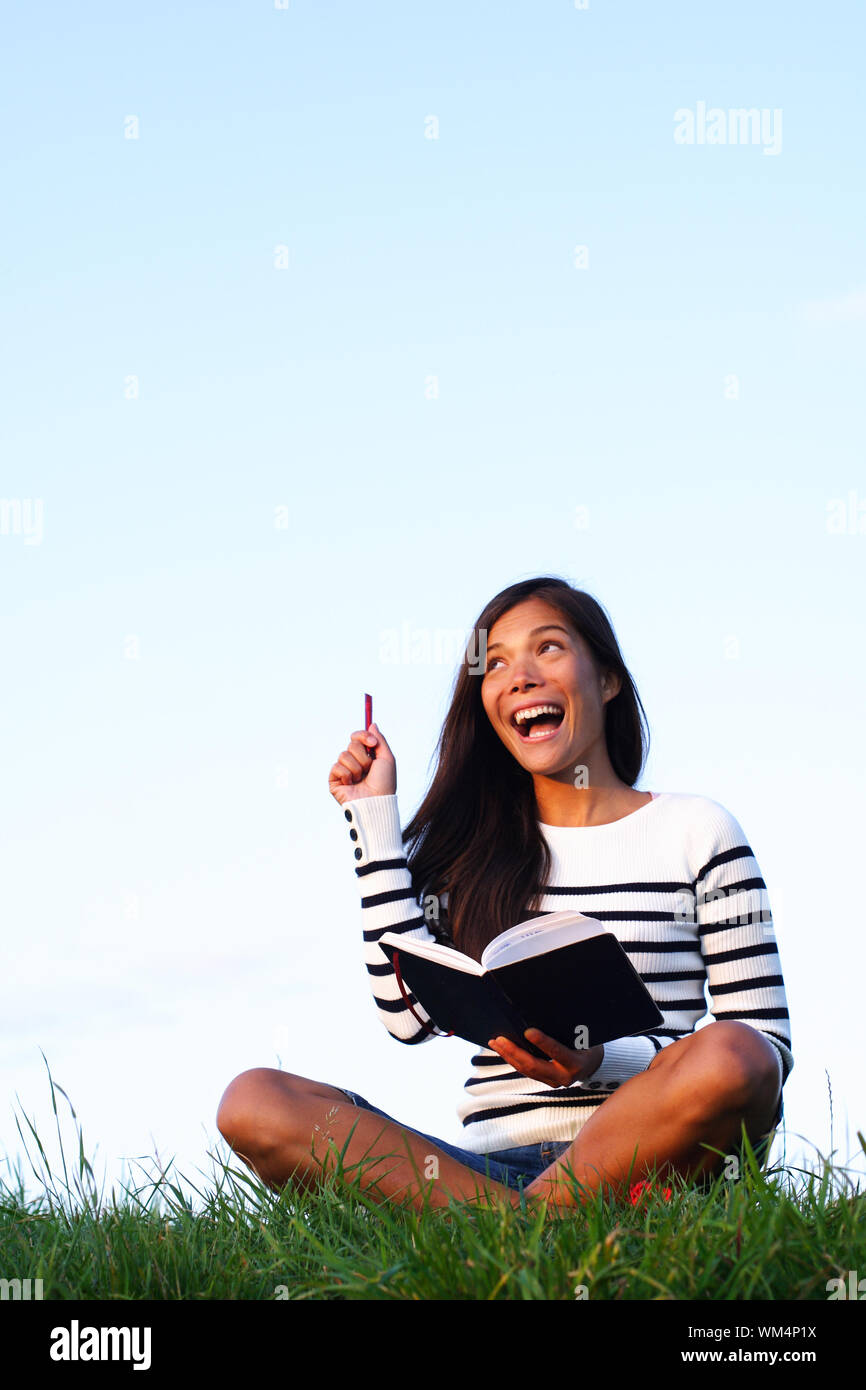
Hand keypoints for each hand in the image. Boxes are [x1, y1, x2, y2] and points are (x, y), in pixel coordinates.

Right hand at [328, 723, 396, 803]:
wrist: (377, 802)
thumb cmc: (385, 783)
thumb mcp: (387, 759)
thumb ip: (380, 741)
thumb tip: (372, 724)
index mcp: (366, 757)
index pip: (357, 738)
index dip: (363, 736)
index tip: (372, 743)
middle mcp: (354, 763)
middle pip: (351, 744)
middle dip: (362, 756)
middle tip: (369, 768)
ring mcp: (343, 772)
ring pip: (343, 755)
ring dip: (356, 767)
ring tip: (361, 779)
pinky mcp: (334, 780)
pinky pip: (336, 767)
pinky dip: (347, 775)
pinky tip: (352, 785)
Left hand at [487, 1029, 603, 1087]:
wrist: (593, 1064)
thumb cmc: (588, 1043)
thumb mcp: (584, 1036)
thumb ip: (568, 1030)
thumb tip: (547, 1013)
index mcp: (576, 1063)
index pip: (557, 1052)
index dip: (542, 1042)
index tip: (528, 1031)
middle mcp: (564, 1076)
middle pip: (534, 1065)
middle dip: (515, 1052)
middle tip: (500, 1039)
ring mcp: (554, 1081)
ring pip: (526, 1070)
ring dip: (509, 1055)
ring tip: (495, 1042)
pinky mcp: (545, 1080)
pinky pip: (526, 1071)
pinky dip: (513, 1059)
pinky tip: (503, 1050)